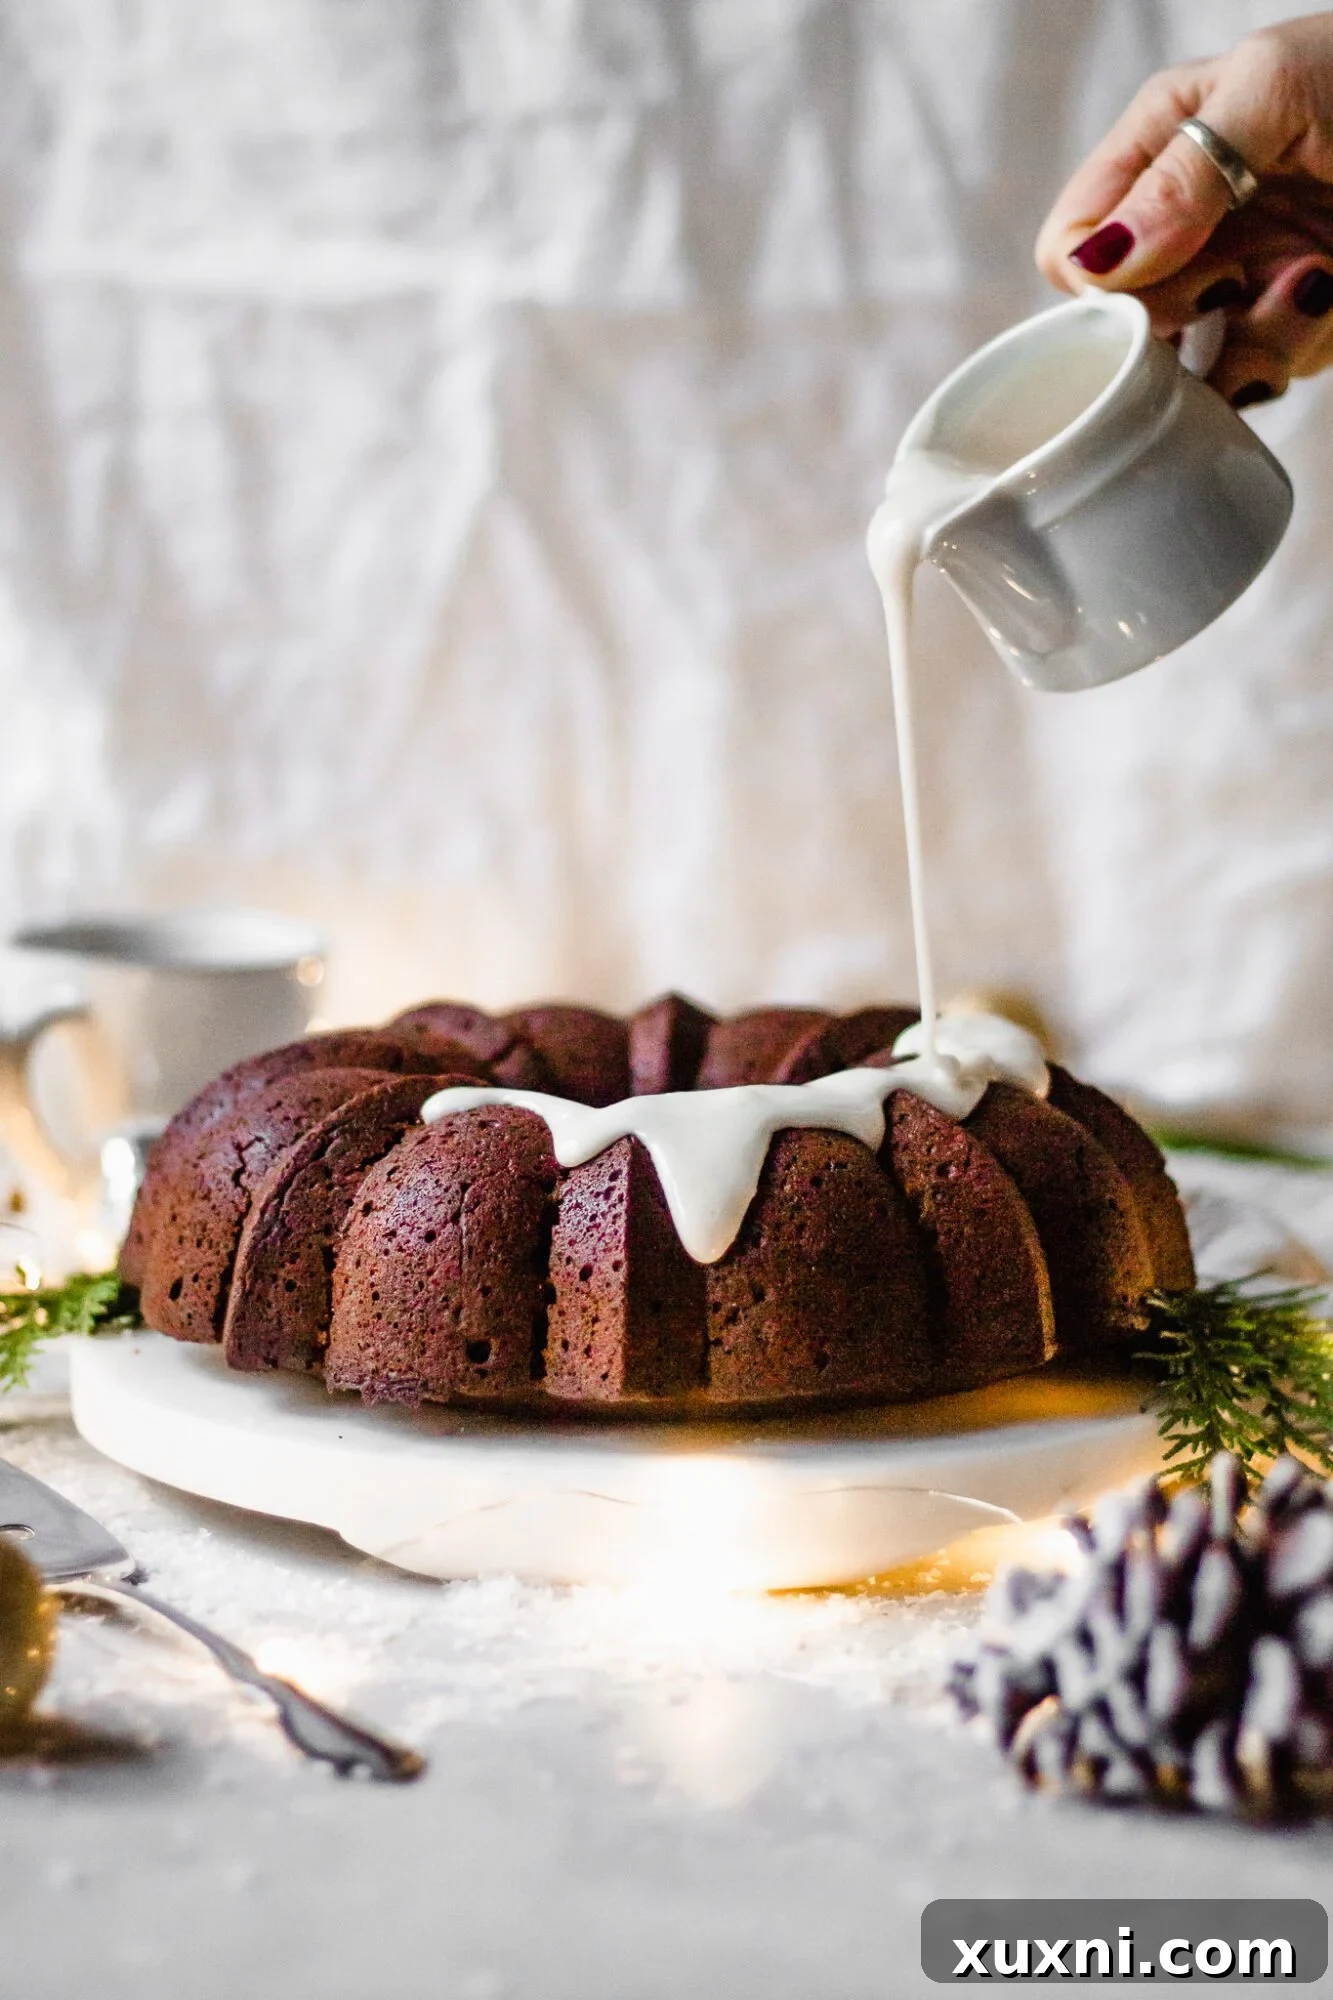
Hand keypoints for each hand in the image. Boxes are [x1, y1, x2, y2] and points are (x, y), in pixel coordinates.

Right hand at [1036, 13, 1332, 404]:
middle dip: (1176, 322)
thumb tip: (1098, 264)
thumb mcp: (1269, 90)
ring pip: (1187, 369)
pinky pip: (1258, 377)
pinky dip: (1292, 349)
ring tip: (1310, 279)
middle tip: (1228, 285)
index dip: (1100, 281)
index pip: (1071, 249)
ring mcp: (1238, 282)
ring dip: (1248, 341)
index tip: (1159, 274)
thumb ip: (1179, 173)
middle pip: (1121, 326)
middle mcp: (1188, 227)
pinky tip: (1329, 287)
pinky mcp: (1289, 327)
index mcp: (1158, 152)